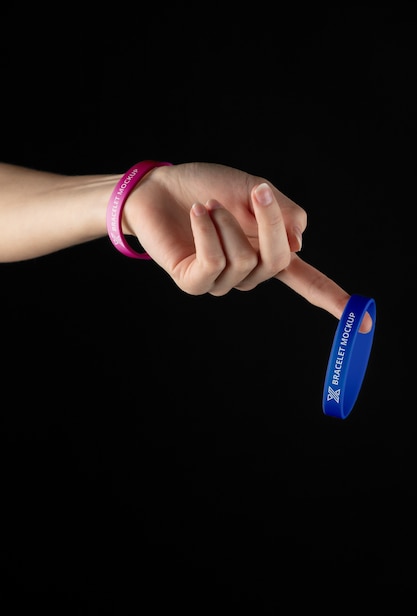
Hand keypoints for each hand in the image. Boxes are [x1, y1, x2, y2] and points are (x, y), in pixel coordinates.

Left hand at [124, 162, 367, 327]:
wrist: (158, 185)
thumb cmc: (206, 185)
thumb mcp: (252, 189)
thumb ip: (282, 211)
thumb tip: (299, 241)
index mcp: (267, 250)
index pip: (306, 281)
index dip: (333, 299)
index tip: (363, 322)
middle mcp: (248, 271)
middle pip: (278, 262)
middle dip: (271, 223)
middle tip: (257, 192)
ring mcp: (220, 280)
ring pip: (244, 261)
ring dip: (227, 223)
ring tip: (208, 206)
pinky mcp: (193, 282)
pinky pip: (213, 265)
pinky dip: (207, 232)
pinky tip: (198, 213)